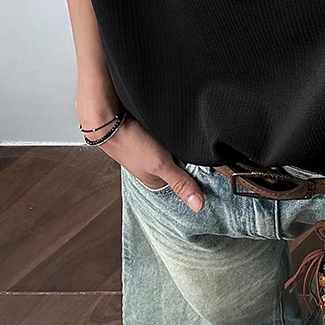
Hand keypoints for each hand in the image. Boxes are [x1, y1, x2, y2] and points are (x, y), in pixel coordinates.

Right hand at [83, 110, 204, 211]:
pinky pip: (173, 139)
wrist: (110, 119)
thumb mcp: (160, 165)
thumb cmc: (129, 143)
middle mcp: (155, 168)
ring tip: (192, 139)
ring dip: (186, 146)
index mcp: (156, 182)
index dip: (200, 177)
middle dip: (193, 160)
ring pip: (179, 152)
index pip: (186, 183)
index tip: (214, 171)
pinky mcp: (154, 137)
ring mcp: (155, 152)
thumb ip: (180, 183)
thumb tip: (198, 205)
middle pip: (183, 166)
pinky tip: (181, 131)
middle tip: (203, 151)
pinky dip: (177, 136)